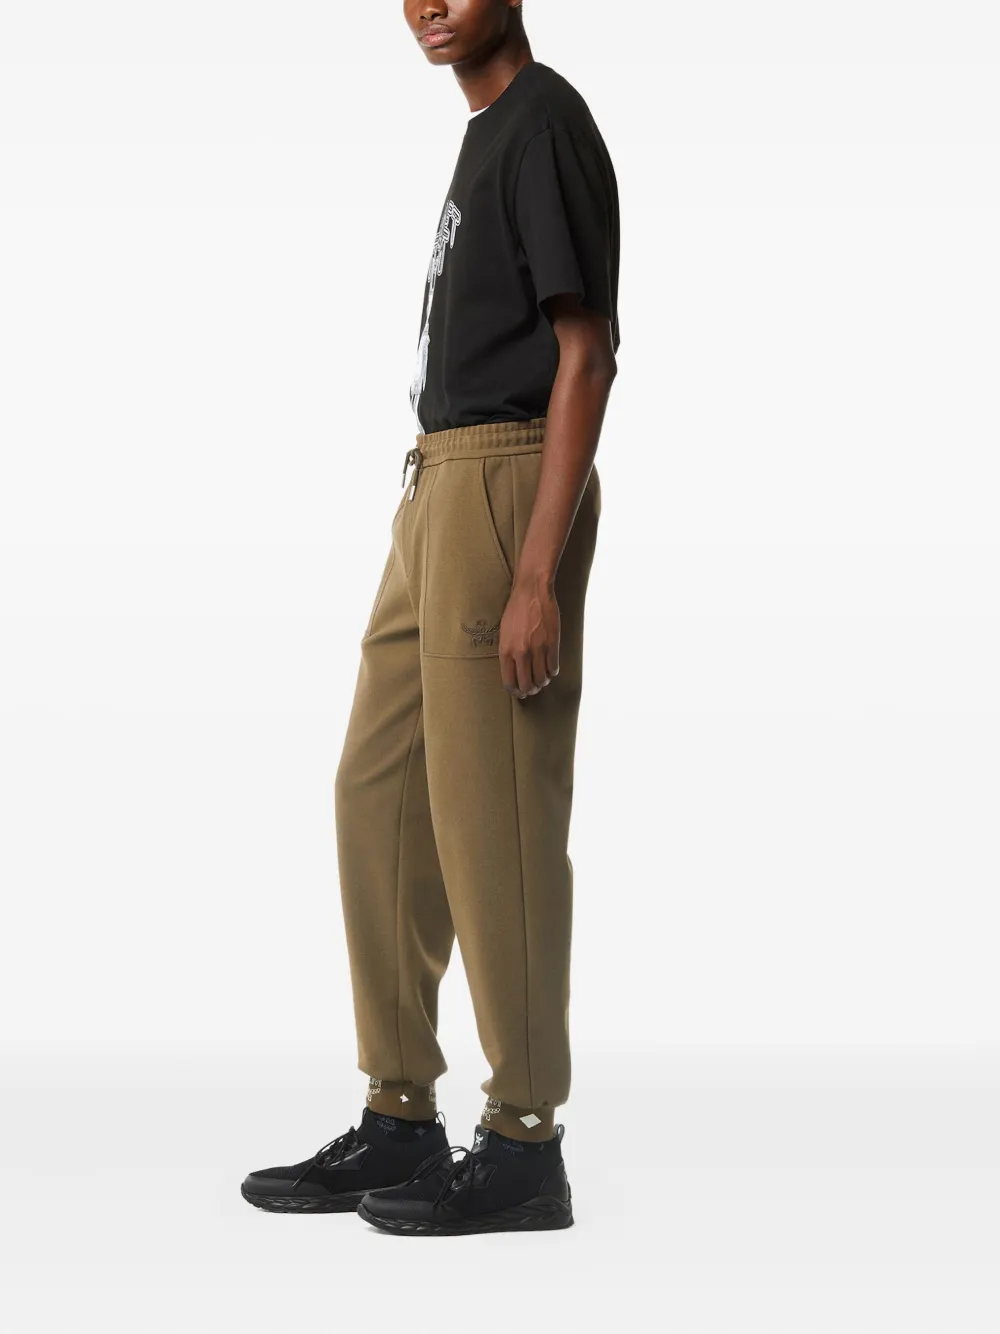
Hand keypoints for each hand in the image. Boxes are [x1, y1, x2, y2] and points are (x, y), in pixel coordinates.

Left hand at [499, 573, 559, 698]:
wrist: (532, 592)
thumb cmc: (516, 610)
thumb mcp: (504, 632)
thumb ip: (508, 652)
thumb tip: (513, 669)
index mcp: (506, 651)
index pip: (509, 682)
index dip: (515, 691)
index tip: (519, 693)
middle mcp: (521, 653)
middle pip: (526, 684)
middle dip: (530, 690)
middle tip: (532, 690)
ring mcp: (538, 649)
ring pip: (541, 678)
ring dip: (542, 682)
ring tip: (543, 680)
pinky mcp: (552, 644)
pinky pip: (553, 667)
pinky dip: (552, 671)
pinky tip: (551, 669)